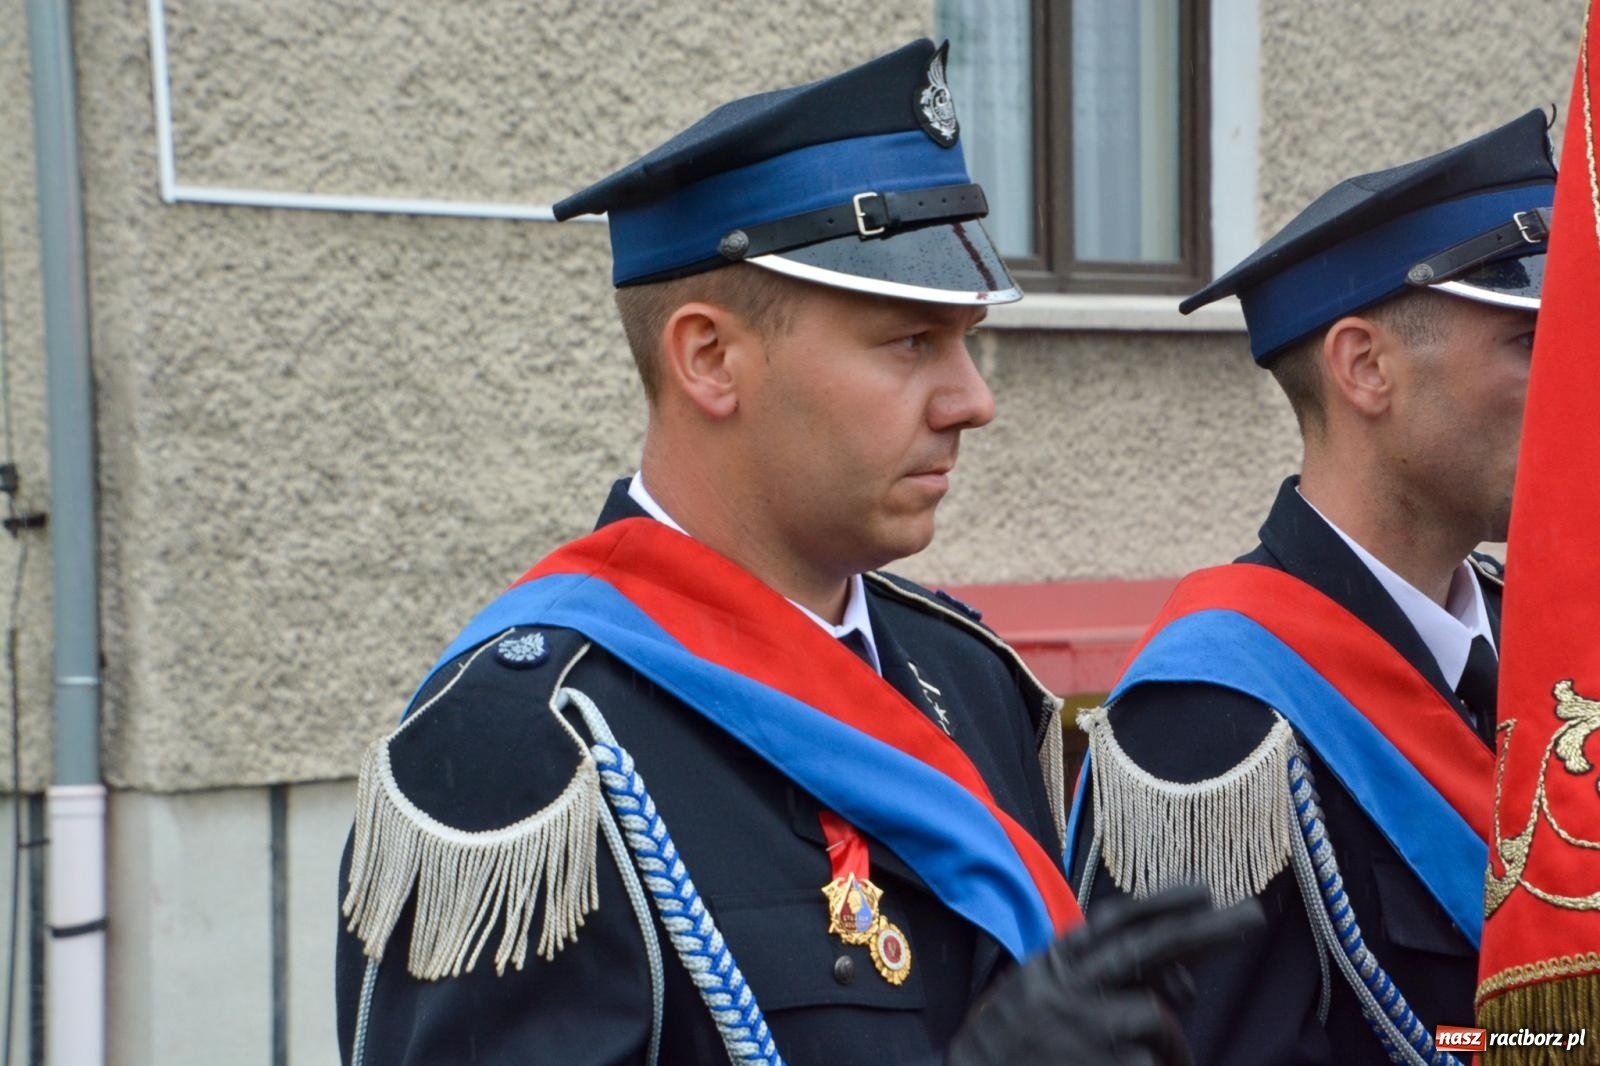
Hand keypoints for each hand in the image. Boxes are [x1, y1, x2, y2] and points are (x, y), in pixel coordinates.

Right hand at [946, 883, 1263, 1065]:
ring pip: (1158, 1020)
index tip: (1203, 890)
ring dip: (1165, 1041)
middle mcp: (1071, 988)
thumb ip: (1102, 976)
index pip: (1115, 922)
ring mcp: (1088, 1030)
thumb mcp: (1044, 992)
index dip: (1161, 903)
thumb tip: (1180, 979)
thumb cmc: (1017, 1041)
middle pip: (1149, 949)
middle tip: (1252, 916)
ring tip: (1132, 1057)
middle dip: (1207, 930)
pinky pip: (1150, 1064)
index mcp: (1055, 964)